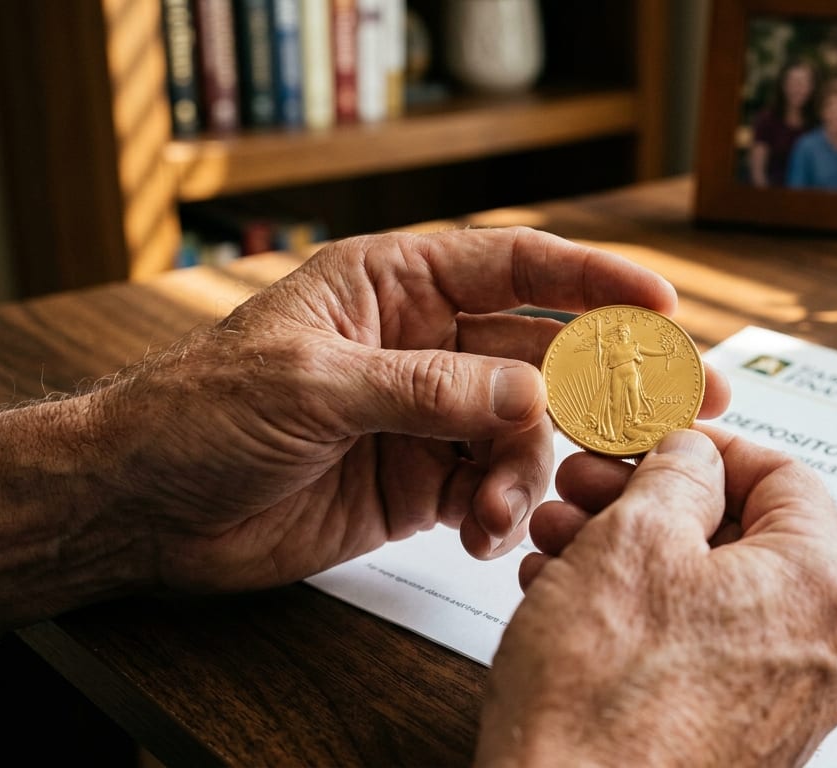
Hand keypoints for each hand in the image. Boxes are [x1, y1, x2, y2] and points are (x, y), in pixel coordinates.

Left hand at [91, 228, 729, 591]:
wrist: (147, 508)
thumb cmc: (199, 414)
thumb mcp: (312, 387)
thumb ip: (426, 390)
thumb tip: (526, 395)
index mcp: (394, 286)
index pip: (516, 266)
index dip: (595, 280)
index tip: (663, 302)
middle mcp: (424, 344)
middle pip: (545, 349)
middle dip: (614, 377)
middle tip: (689, 401)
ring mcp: (429, 415)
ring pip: (527, 432)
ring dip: (534, 470)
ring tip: (507, 510)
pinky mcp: (422, 481)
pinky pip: (493, 488)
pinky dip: (502, 513)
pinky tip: (484, 535)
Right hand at [478, 429, 836, 766]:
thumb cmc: (603, 705)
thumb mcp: (632, 540)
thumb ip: (675, 474)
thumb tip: (692, 456)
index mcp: (819, 586)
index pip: (783, 475)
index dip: (705, 445)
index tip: (649, 438)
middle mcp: (819, 652)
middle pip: (739, 537)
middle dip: (647, 501)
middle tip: (584, 487)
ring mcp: (779, 705)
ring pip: (706, 594)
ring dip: (628, 554)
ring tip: (557, 542)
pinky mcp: (733, 741)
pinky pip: (693, 652)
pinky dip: (636, 615)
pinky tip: (566, 600)